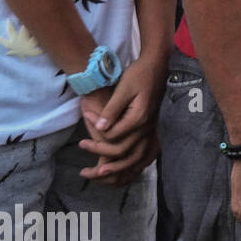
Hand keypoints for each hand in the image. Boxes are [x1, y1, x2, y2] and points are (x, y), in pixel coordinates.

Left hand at [77, 55, 166, 185]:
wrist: (157, 67)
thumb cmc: (138, 75)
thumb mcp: (123, 89)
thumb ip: (112, 110)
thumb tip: (100, 128)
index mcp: (139, 118)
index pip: (114, 137)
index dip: (95, 135)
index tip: (83, 125)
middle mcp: (147, 128)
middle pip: (123, 152)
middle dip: (102, 157)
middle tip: (83, 156)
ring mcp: (151, 130)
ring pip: (136, 158)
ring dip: (118, 169)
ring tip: (100, 173)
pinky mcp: (151, 130)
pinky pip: (145, 155)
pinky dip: (134, 165)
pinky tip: (123, 168)